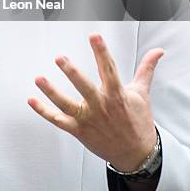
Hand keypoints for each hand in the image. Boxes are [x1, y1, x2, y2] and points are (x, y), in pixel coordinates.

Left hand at [27, 33, 163, 171]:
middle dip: (72, 72)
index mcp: (116, 94)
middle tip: (60, 58)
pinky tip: (32, 100)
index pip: (108, 68)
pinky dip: (44, 111)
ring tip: (39, 79)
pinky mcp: (79, 131)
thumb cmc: (138, 121)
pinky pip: (58, 121)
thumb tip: (157, 52)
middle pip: (84, 87)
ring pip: (67, 105)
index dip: (101, 51)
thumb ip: (146, 69)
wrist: (137, 154)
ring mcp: (88, 119)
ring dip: (51, 92)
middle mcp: (101, 106)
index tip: (94, 36)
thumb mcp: (142, 93)